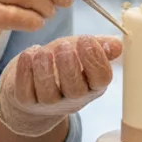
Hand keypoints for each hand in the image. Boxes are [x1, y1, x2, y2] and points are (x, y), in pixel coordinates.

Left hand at [0, 35, 123, 136]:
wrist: (34, 86)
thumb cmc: (63, 63)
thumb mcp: (82, 51)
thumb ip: (100, 46)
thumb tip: (117, 45)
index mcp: (93, 84)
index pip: (102, 78)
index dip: (96, 60)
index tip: (86, 39)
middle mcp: (73, 98)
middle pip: (76, 89)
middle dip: (70, 66)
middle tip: (64, 46)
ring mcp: (49, 103)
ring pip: (48, 92)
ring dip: (45, 68)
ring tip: (43, 50)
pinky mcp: (27, 101)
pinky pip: (25, 91)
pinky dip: (25, 71)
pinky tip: (29, 54)